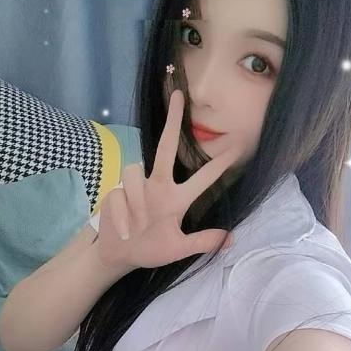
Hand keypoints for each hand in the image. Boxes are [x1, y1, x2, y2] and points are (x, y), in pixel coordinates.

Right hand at [95, 89, 242, 270]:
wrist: (120, 255)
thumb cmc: (150, 249)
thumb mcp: (178, 249)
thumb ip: (201, 243)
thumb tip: (230, 240)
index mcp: (176, 198)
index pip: (201, 178)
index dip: (218, 165)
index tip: (236, 149)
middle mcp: (157, 186)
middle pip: (166, 147)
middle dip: (172, 120)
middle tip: (180, 95)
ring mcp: (135, 187)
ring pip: (136, 174)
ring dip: (138, 201)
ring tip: (139, 227)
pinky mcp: (114, 193)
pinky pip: (120, 196)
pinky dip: (124, 215)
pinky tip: (126, 232)